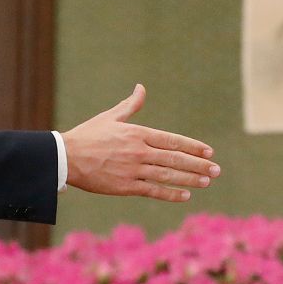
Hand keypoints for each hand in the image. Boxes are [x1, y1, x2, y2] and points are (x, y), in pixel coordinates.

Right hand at [63, 84, 219, 201]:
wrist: (66, 157)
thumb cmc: (88, 135)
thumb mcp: (110, 117)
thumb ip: (130, 105)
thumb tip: (141, 88)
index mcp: (137, 133)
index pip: (172, 140)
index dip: (193, 147)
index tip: (209, 152)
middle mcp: (139, 152)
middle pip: (175, 159)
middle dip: (199, 165)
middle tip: (216, 170)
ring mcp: (133, 170)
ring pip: (168, 176)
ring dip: (190, 179)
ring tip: (207, 182)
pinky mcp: (125, 186)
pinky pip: (153, 190)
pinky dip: (170, 194)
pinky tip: (185, 195)